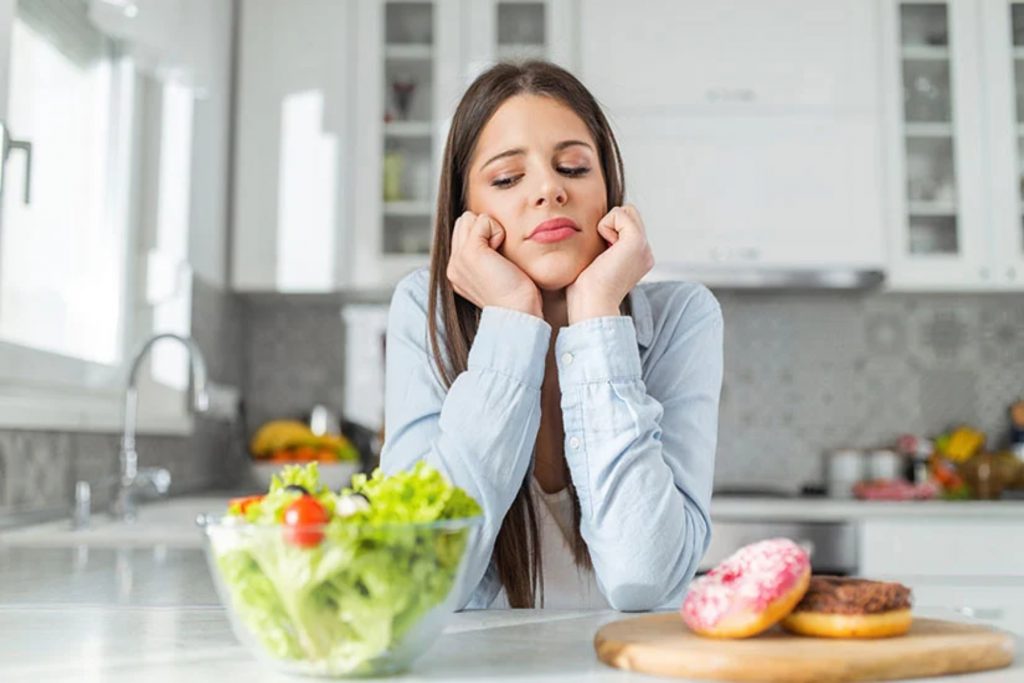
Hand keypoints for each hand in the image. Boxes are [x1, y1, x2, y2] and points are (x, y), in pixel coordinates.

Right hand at [446, 211, 541, 316]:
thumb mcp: (495, 274)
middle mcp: (453, 265)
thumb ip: (487, 256)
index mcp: (456, 272)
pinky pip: (483, 221)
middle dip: (484, 230)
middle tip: (499, 257)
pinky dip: (498, 231)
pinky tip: (502, 254)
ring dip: (490, 230)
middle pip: (463, 222)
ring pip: (470, 218)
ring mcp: (458, 259)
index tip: (498, 262)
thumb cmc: (517, 296)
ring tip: (500, 256)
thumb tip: (492, 236)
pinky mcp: (470, 252)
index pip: (462, 232)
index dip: (484, 236)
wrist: (518, 313)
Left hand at [566, 204, 653, 323]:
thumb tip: (596, 230)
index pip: (625, 224)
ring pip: (625, 211)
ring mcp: (644, 247)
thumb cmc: (585, 291)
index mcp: (638, 258)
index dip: (607, 231)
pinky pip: (619, 213)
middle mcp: (645, 252)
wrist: (592, 304)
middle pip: (627, 214)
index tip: (600, 258)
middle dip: (609, 226)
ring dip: (606, 226)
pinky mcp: (637, 241)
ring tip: (604, 253)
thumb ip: (603, 246)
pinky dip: (605, 226)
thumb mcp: (596, 262)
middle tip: (602, 254)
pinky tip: (605, 249)